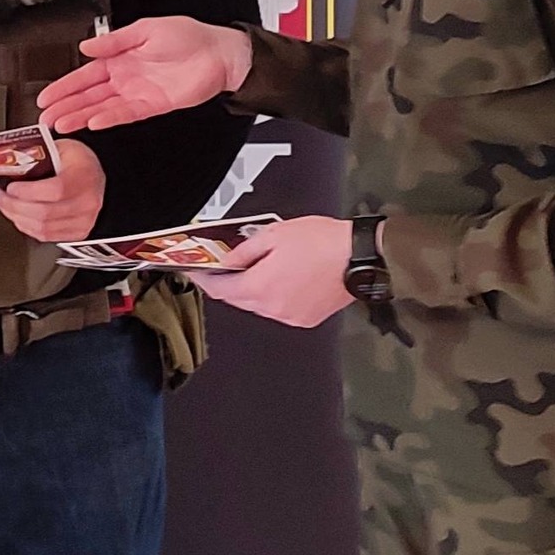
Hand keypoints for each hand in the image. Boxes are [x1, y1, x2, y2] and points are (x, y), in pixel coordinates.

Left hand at [0, 137, 105, 241]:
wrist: (97, 177)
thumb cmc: (79, 161)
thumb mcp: (62, 147)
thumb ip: (38, 155)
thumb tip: (8, 163)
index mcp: (84, 176)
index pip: (55, 190)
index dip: (27, 192)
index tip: (10, 187)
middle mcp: (87, 202)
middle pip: (44, 213)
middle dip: (13, 206)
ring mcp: (83, 221)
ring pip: (42, 228)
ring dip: (16, 218)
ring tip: (4, 205)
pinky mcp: (77, 233)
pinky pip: (46, 236)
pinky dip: (27, 227)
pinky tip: (18, 216)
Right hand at [37, 17, 253, 131]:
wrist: (218, 53)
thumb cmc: (188, 36)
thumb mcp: (145, 29)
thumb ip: (115, 41)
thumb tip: (87, 46)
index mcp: (120, 58)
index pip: (84, 75)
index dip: (64, 86)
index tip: (46, 96)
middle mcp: (125, 78)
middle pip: (88, 95)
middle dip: (65, 106)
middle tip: (45, 117)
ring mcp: (137, 94)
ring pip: (102, 108)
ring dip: (81, 116)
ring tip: (61, 124)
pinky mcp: (152, 106)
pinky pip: (125, 114)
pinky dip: (109, 118)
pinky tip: (93, 123)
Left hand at [189, 216, 354, 328]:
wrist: (359, 257)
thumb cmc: (322, 242)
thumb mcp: (273, 235)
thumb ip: (244, 250)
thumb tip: (227, 259)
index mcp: (261, 287)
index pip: (220, 290)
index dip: (204, 280)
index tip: (196, 272)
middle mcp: (273, 307)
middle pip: (238, 298)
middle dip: (228, 282)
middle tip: (224, 266)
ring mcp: (290, 316)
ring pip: (258, 305)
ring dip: (252, 289)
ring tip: (260, 266)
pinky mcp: (305, 319)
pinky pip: (278, 309)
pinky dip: (273, 296)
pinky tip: (282, 279)